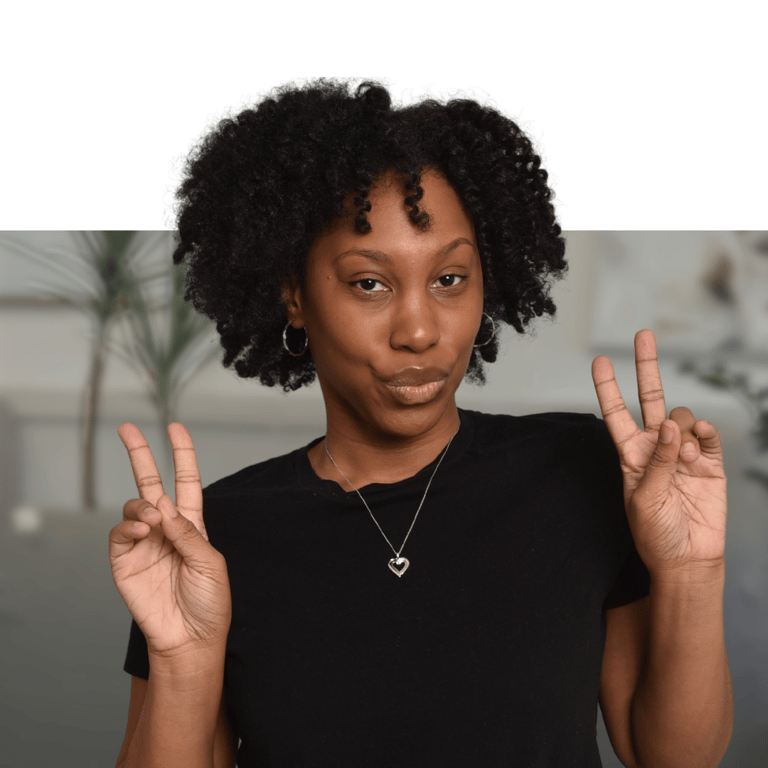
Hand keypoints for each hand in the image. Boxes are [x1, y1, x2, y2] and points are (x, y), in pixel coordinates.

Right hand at [108, 422, 231, 659]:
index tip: (175, 428)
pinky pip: (120, 533)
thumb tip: (163, 505)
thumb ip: (187, 533)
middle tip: (128, 428)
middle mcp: (166, 529)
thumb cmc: (209, 602)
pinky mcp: (125, 561)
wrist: (190, 639)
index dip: (182, 455)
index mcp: (192, 526)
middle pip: (151, 483)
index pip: (186, 482)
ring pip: (134, 506)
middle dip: (140, 454)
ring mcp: (144, 543)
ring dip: (142, 505)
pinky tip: (142, 529)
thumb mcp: (209, 562)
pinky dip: (129, 525)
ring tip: (153, 520)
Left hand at [591, 329, 726, 577]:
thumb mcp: (643, 498)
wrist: (688, 559)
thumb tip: (669, 423)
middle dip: (646, 366)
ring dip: (680, 430)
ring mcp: (682, 453)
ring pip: (681, 417)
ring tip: (681, 459)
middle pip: (650, 398)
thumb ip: (656, 460)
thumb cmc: (654, 533)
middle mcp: (654, 447)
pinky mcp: (709, 463)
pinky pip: (706, 435)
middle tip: (643, 334)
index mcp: (630, 455)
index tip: (599, 360)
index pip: (615, 414)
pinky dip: (702, 434)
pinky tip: (698, 444)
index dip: (607, 388)